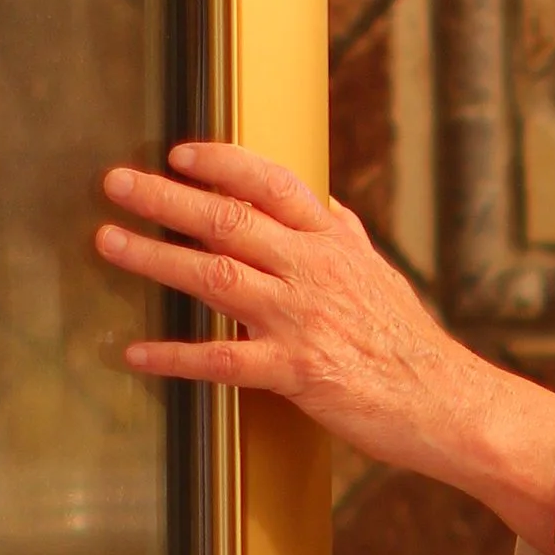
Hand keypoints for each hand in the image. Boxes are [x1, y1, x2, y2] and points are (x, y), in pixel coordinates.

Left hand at [97, 142, 554, 549]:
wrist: (446, 403)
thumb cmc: (411, 344)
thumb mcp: (383, 276)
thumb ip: (347, 238)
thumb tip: (327, 206)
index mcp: (333, 243)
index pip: (272, 184)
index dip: (222, 163)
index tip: (179, 152)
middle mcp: (314, 270)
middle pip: (229, 219)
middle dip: (165, 197)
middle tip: (116, 182)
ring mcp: (303, 319)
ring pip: (216, 275)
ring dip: (155, 257)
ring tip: (109, 242)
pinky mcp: (296, 371)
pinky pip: (222, 360)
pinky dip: (175, 356)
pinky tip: (136, 353)